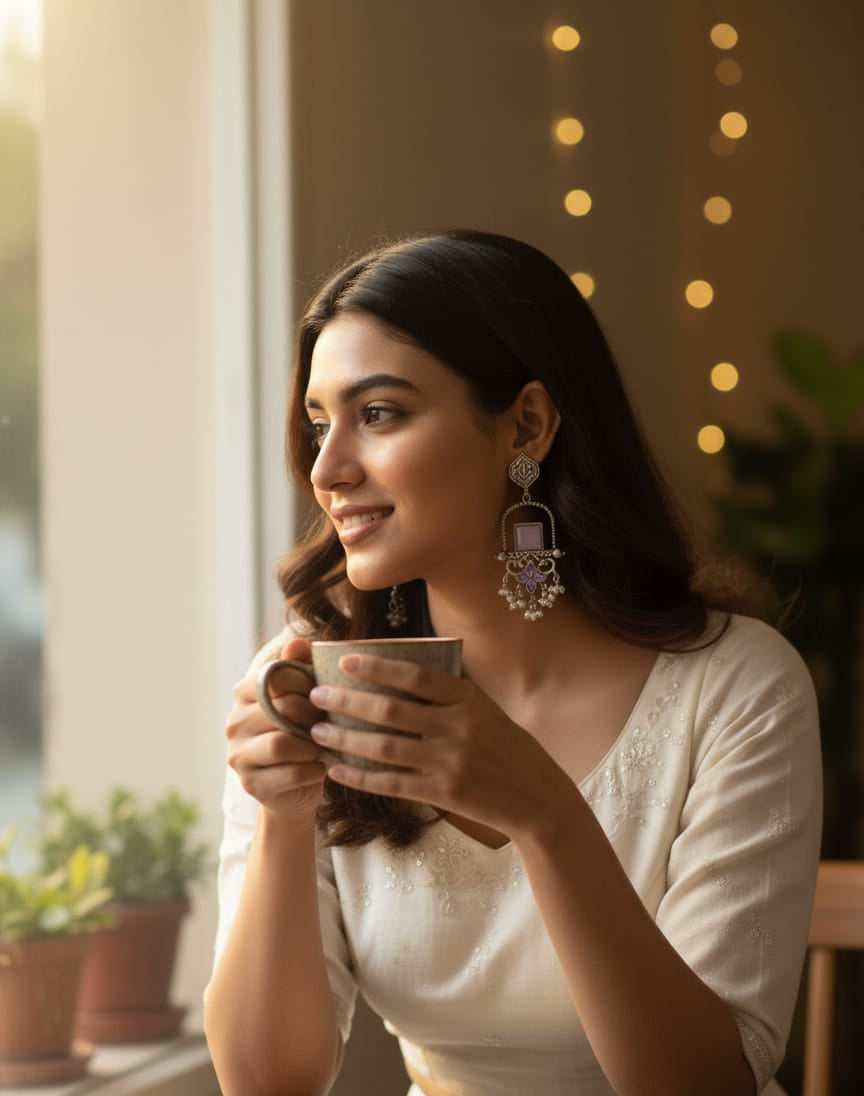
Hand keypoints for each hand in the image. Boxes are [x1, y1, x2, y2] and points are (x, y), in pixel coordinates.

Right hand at [226, 638, 328, 822]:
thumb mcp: (306, 698)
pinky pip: (290, 773)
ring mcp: (238, 755)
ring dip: (312, 745)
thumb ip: (301, 668)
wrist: (297, 788)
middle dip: (314, 717)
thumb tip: (299, 642)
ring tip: (324, 746)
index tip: (322, 696)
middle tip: (328, 725)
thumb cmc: (304, 733)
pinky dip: (313, 770)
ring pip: (281, 743)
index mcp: (243, 693)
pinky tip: (320, 767)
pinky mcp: (251, 784)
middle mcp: (234, 723)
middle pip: (282, 709)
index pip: (276, 676)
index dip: (307, 683)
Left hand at [308, 654, 571, 841]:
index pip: (415, 676)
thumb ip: (449, 693)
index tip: (344, 660)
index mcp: (467, 698)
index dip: (377, 667)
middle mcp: (458, 727)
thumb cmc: (505, 746)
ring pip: (384, 748)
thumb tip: (400, 670)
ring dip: (345, 739)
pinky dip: (360, 777)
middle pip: (391, 711)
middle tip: (316, 696)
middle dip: (347, 701)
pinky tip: (337, 771)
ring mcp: (450, 762)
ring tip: (317, 732)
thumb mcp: (485, 709)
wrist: (536, 795)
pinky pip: (391, 784)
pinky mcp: (444, 793)